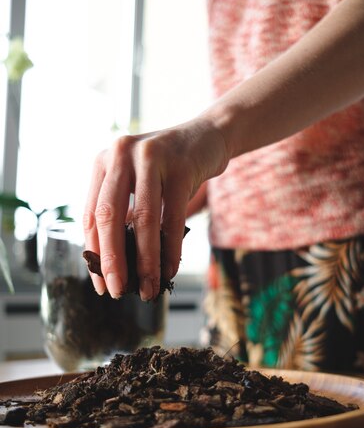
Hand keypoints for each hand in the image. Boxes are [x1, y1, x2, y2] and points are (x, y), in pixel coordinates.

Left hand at [83, 117, 228, 300]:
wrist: (208, 136)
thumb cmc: (169, 169)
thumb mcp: (139, 183)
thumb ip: (125, 213)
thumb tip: (117, 266)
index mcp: (104, 162)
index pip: (92, 214)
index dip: (95, 253)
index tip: (101, 283)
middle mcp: (121, 154)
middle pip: (110, 216)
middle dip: (113, 260)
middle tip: (117, 291)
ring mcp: (151, 157)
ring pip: (143, 220)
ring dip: (145, 261)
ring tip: (148, 288)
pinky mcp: (180, 167)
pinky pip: (173, 217)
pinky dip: (171, 249)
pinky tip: (170, 269)